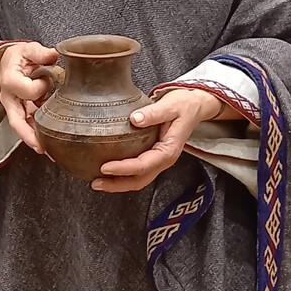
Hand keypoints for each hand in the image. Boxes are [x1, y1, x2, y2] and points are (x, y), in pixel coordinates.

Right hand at [0, 41, 60, 152]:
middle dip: (28, 135)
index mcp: (10, 80)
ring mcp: (14, 107)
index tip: (48, 78)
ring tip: (48, 151)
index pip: (28, 91)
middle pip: (17, 121)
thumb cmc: (18, 57)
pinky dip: (36, 134)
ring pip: (21, 127)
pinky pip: (27, 125)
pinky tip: (48, 143)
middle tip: (42, 148)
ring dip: (33, 139)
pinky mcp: (20, 112)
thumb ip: (39, 52)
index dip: (41, 86)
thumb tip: (53, 55)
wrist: (8, 62)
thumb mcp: (27, 49)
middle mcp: (9, 98)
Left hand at [92, 88, 222, 192]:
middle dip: (117, 184)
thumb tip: (135, 118)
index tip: (104, 167)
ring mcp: (158, 160)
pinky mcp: (153, 156)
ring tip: (98, 183)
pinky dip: (123, 176)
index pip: (143, 165)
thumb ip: (153, 113)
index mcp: (168, 150)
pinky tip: (109, 173)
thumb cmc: (184, 105)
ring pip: (139, 179)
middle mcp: (164, 160)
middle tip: (95, 183)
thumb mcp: (171, 105)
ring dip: (118, 183)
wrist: (195, 105)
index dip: (123, 168)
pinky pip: (138, 172)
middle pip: (140, 180)